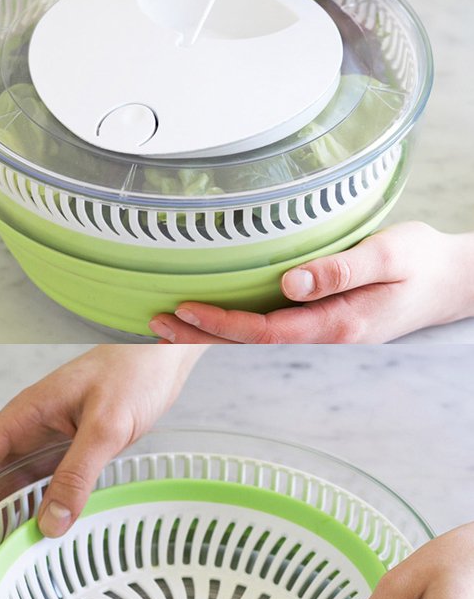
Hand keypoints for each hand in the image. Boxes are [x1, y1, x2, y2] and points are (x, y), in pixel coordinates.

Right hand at [0, 345, 206, 536]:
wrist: (161, 357)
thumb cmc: (132, 375)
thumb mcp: (106, 426)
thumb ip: (78, 473)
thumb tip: (51, 523)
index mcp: (24, 416)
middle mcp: (28, 430)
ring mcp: (48, 441)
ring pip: (14, 483)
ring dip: (4, 515)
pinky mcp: (69, 451)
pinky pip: (43, 484)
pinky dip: (36, 509)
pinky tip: (39, 533)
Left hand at [149, 223, 473, 343]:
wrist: (452, 280)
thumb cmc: (423, 261)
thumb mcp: (390, 255)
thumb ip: (342, 269)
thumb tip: (292, 283)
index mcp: (338, 324)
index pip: (266, 331)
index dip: (222, 325)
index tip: (185, 311)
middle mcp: (325, 335)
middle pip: (251, 343)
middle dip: (201, 336)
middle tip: (154, 323)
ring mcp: (322, 332)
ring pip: (256, 339)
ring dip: (211, 333)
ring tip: (165, 323)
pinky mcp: (320, 322)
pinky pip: (270, 329)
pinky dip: (233, 325)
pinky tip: (207, 318)